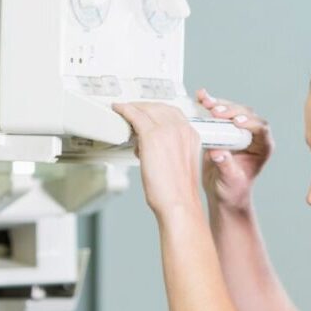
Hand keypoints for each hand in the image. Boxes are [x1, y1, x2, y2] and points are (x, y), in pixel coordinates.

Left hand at [112, 101, 202, 217]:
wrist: (179, 203)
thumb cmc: (177, 192)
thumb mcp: (179, 164)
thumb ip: (169, 149)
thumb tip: (148, 144)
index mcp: (191, 136)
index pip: (172, 113)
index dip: (156, 111)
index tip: (147, 112)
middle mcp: (182, 130)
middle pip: (159, 107)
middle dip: (144, 107)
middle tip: (132, 110)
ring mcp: (167, 131)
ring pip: (147, 109)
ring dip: (134, 108)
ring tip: (125, 111)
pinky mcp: (152, 137)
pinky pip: (135, 116)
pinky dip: (125, 111)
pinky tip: (119, 110)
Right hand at [196, 88, 272, 212]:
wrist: (222, 192)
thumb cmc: (232, 190)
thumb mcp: (230, 180)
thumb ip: (225, 165)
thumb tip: (217, 152)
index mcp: (262, 148)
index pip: (261, 129)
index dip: (250, 122)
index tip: (236, 122)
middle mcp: (252, 136)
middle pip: (245, 115)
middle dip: (231, 110)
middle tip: (216, 112)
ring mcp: (237, 130)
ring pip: (232, 110)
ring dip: (219, 104)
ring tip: (205, 101)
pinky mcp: (224, 128)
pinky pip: (218, 114)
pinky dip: (209, 105)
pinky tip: (201, 97)